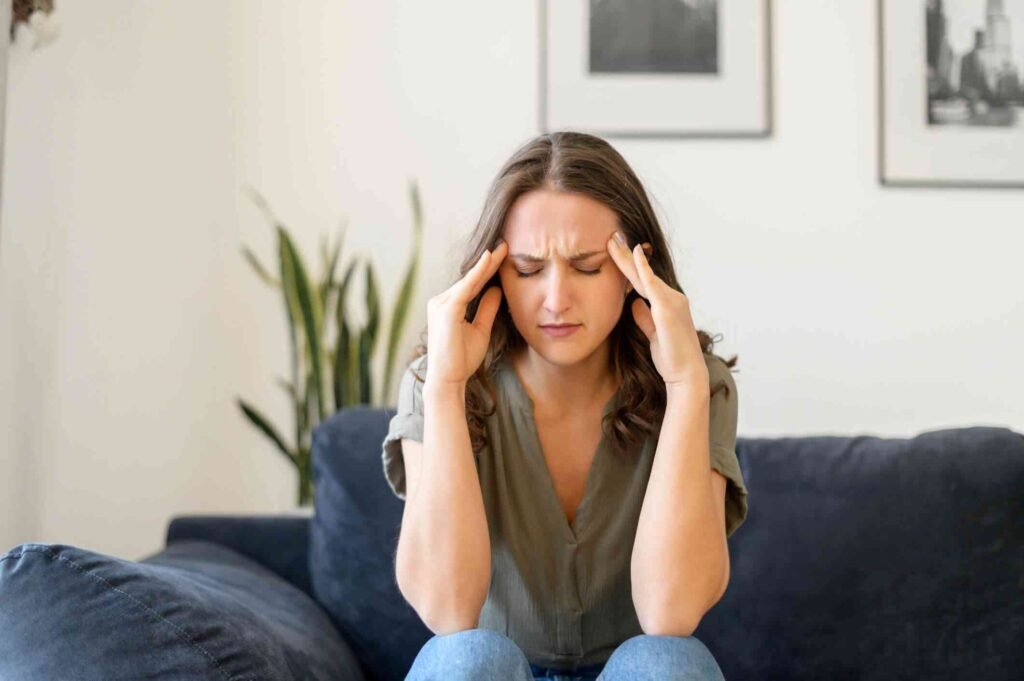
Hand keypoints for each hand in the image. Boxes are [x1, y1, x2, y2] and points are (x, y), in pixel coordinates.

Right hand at [426, 239, 507, 387]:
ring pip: (469, 280)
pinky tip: (490, 260)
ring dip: (487, 264)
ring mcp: (441, 304)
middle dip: (489, 262)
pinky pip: (466, 287)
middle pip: (470, 279)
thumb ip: (487, 309)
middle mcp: (440, 301)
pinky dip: (478, 273)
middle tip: (505, 244)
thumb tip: (496, 289)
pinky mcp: (446, 310)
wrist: (448, 380)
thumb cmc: (461, 359)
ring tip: (502, 249)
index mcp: (447, 306)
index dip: (488, 270)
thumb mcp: (480, 330)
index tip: (503, 255)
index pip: (472, 284)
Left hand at [606, 232, 707, 390]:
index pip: (644, 281)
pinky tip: (634, 253)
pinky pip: (652, 283)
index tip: (615, 251)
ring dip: (628, 257)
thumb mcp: (653, 334)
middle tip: (611, 237)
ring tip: (613, 241)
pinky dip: (643, 268)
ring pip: (644, 275)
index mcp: (668, 304)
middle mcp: (672, 297)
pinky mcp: (668, 307)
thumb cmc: (671, 358)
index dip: (629, 266)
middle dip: (625, 255)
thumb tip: (634, 303)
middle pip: (643, 273)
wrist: (685, 374)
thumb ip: (645, 317)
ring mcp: (672, 301)